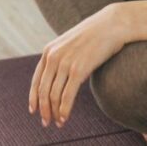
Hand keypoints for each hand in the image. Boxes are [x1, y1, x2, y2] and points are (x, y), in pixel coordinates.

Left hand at [30, 4, 127, 127]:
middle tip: (46, 122)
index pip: (36, 80)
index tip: (34, 110)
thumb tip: (59, 77)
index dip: (34, 98)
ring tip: (58, 122)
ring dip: (54, 112)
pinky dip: (65, 110)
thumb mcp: (70, 44)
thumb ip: (61, 57)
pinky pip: (67, 95)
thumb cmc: (94, 35)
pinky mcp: (78, 69)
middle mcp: (53, 57)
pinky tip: (65, 118)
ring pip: (53, 95)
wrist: (112, 24)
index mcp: (49, 51)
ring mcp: (65, 63)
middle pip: (43, 91)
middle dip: (44, 109)